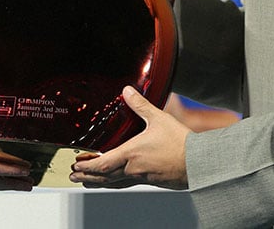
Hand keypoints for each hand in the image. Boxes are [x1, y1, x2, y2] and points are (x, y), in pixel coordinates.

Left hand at [69, 86, 189, 189]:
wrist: (199, 163)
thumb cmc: (180, 143)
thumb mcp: (158, 118)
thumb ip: (141, 105)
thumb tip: (127, 91)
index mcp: (131, 154)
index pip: (101, 164)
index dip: (86, 166)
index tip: (75, 166)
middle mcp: (133, 169)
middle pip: (104, 177)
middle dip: (87, 177)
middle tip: (74, 176)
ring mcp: (142, 178)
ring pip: (115, 183)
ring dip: (99, 182)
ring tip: (89, 182)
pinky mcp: (152, 181)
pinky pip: (128, 183)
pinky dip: (116, 183)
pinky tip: (117, 180)